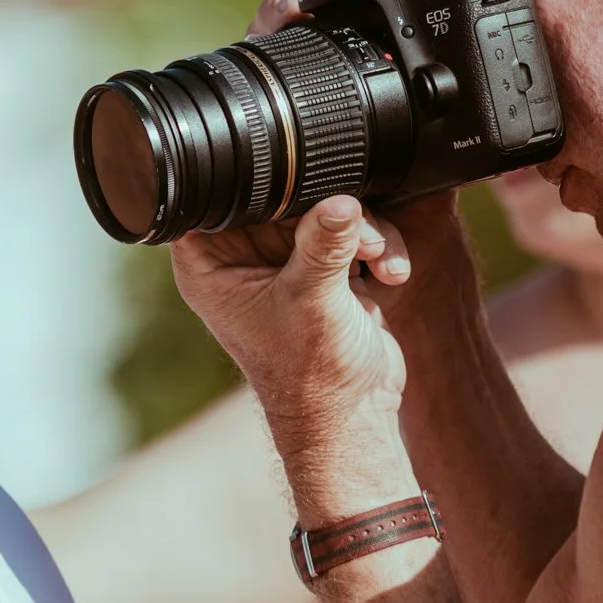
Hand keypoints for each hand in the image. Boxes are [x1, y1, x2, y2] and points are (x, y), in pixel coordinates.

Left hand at [172, 196, 411, 435]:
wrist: (356, 417)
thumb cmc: (313, 376)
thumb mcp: (313, 300)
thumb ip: (325, 244)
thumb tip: (342, 200)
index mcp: (212, 266)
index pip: (217, 199)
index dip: (256, 188)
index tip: (296, 186)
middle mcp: (243, 261)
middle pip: (282, 198)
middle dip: (328, 211)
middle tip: (357, 236)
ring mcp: (286, 265)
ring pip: (323, 210)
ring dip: (362, 231)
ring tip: (376, 259)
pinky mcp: (325, 270)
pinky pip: (351, 233)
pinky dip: (376, 248)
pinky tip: (390, 275)